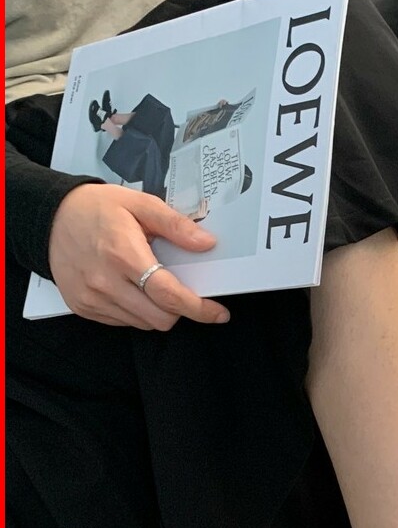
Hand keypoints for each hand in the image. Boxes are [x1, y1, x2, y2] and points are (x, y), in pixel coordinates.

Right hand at [48, 183, 230, 329]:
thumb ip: (176, 225)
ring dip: (158, 311)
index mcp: (123, 254)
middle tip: (183, 292)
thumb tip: (206, 243)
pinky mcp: (82, 307)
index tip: (218, 312)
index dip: (199, 308)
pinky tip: (132, 289)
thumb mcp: (139, 204)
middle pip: (160, 318)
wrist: (48, 216)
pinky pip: (123, 322)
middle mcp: (105, 281)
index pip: (168, 295)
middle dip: (180, 310)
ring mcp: (91, 298)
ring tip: (152, 284)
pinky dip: (137, 312)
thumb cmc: (95, 208)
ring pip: (143, 324)